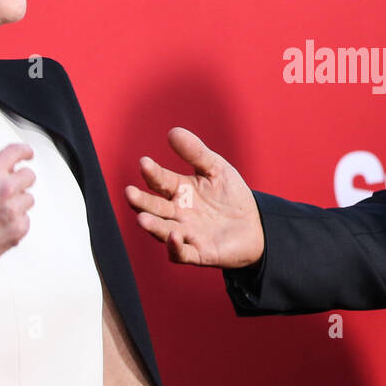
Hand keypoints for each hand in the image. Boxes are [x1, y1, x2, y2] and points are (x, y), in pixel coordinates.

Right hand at [0, 142, 35, 286]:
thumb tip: (3, 167)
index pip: (16, 152)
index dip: (25, 151)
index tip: (27, 154)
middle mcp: (4, 189)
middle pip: (29, 175)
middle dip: (20, 180)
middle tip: (9, 189)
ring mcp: (14, 209)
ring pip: (28, 198)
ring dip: (17, 203)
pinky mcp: (19, 228)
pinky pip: (25, 218)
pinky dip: (15, 222)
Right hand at [124, 127, 263, 267]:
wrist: (256, 224)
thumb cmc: (231, 195)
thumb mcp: (216, 169)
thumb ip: (195, 152)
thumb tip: (172, 131)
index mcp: (179, 191)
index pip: (160, 181)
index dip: (152, 173)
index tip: (144, 163)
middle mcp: (177, 213)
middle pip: (154, 207)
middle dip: (140, 201)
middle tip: (129, 192)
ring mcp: (186, 233)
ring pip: (162, 231)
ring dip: (152, 226)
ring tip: (142, 218)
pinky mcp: (198, 253)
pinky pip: (182, 254)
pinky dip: (175, 247)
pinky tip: (174, 237)